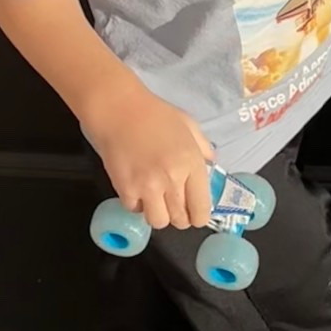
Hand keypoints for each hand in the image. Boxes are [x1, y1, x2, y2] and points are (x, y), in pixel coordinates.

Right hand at [83, 81, 214, 230]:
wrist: (118, 109)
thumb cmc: (154, 114)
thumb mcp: (188, 125)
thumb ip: (203, 147)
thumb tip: (211, 164)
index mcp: (191, 164)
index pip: (201, 209)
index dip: (199, 216)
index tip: (194, 213)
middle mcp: (172, 179)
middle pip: (180, 220)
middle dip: (179, 217)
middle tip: (173, 205)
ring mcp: (148, 186)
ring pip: (158, 221)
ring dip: (158, 213)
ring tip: (154, 199)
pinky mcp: (125, 188)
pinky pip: (135, 210)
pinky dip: (136, 203)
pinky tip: (136, 188)